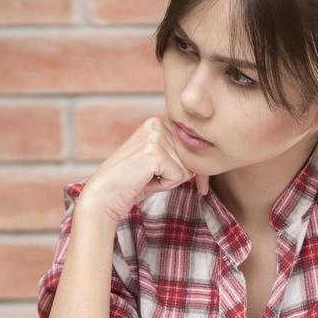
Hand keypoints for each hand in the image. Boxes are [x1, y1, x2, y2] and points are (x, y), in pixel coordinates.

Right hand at [75, 116, 209, 224]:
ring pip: (187, 168)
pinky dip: (164, 186)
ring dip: (167, 181)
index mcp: (158, 122)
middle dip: (173, 175)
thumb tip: (212, 159)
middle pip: (191, 158)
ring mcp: (155, 136)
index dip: (181, 168)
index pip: (190, 148)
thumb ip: (180, 154)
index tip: (156, 173)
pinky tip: (144, 181)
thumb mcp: (160, 162)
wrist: (104, 195)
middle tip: (147, 176)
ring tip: (144, 178)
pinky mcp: (155, 152)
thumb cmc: (132, 182)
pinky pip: (179, 176)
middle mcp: (157, 123)